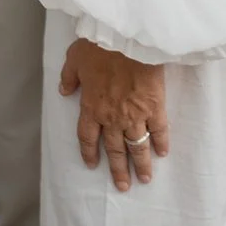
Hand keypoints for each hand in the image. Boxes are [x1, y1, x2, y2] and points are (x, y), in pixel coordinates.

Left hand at [59, 39, 168, 191]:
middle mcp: (112, 117)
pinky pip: (159, 131)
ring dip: (142, 164)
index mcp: (91, 106)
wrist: (127, 40)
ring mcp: (135, 115)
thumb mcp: (74, 58)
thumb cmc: (99, 45)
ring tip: (145, 179)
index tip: (92, 165)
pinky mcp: (155, 108)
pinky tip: (162, 153)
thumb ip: (68, 76)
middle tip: (123, 186)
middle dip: (119, 169)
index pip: (88, 137)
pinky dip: (161, 143)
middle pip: (115, 149)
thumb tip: (63, 90)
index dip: (89, 152)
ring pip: (137, 146)